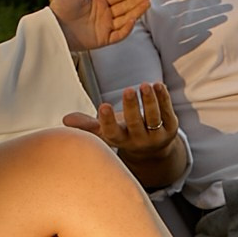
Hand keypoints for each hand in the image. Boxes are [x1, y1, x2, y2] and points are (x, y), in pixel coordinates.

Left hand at [52, 0, 154, 52]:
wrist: (52, 26)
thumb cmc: (60, 8)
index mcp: (99, 2)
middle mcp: (104, 15)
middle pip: (126, 6)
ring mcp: (104, 27)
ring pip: (126, 19)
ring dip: (137, 11)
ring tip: (147, 2)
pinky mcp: (102, 39)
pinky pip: (119, 34)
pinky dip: (127, 28)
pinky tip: (133, 19)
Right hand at [65, 81, 186, 191]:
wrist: (152, 151)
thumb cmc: (125, 134)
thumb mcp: (107, 131)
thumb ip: (88, 124)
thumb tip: (66, 120)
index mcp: (120, 140)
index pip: (113, 133)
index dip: (108, 121)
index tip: (103, 106)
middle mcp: (138, 140)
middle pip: (135, 124)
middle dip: (131, 107)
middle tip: (127, 90)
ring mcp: (156, 135)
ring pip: (153, 118)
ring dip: (150, 101)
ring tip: (145, 85)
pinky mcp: (171, 128)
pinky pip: (167, 112)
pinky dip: (163, 98)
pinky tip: (158, 85)